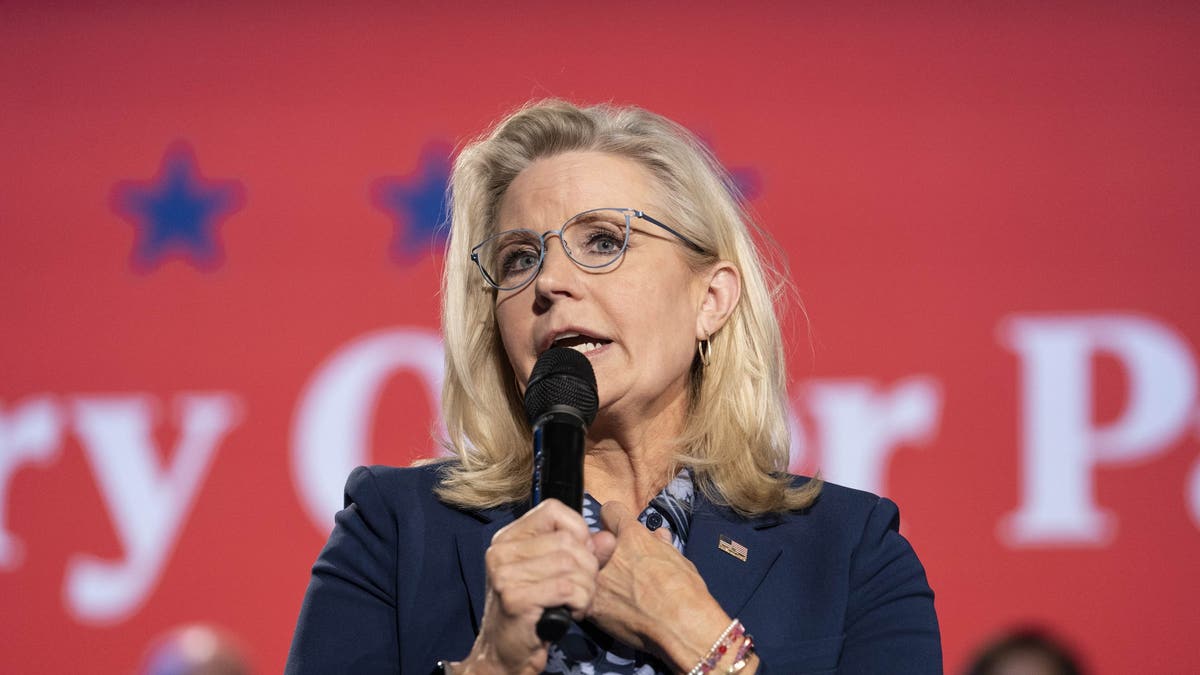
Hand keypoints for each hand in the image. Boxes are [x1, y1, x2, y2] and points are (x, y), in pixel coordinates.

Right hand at [461, 499, 598, 674]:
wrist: (504, 655)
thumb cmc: (532, 613)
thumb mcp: (555, 575)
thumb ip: (583, 552)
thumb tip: (608, 538)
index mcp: (508, 538)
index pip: (553, 510)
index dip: (578, 530)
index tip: (583, 556)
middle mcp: (501, 551)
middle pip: (568, 540)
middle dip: (588, 567)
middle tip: (582, 590)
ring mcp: (504, 574)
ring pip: (571, 564)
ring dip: (586, 589)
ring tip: (576, 603)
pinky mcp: (514, 598)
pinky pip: (568, 588)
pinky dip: (580, 603)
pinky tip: (570, 614)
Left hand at [588, 501, 732, 670]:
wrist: (682, 627)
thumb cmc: (687, 593)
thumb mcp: (680, 560)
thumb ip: (663, 545)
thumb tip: (659, 534)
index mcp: (633, 537)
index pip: (610, 511)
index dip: (613, 520)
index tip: (616, 530)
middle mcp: (611, 553)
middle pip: (594, 541)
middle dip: (601, 550)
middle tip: (615, 566)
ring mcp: (598, 579)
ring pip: (585, 569)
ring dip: (596, 577)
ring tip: (614, 593)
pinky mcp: (592, 606)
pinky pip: (583, 597)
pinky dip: (591, 603)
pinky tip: (607, 611)